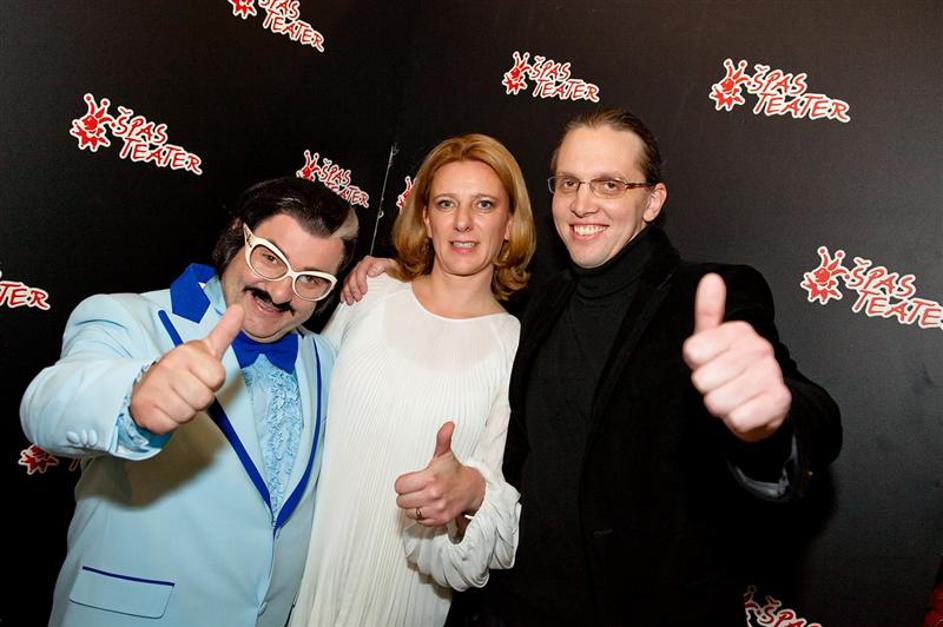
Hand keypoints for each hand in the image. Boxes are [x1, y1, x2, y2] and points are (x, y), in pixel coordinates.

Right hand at [129, 305, 243, 434]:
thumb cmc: (183, 370)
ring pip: (188, 413)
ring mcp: (154, 387)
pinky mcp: (144, 408)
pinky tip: (162, 409)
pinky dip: (169, 422)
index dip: (212, 383)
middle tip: (186, 390)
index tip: (199, 376)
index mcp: (186, 352)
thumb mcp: (205, 350)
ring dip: (184, 412)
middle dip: (199, 400)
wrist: (147, 387)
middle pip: (204, 398)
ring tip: (175, 399)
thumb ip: (224, 332)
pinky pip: (170, 425)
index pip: (217, 378)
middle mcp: (168, 366)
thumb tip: (239, 309)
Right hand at [340, 255, 397, 304]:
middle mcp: (361, 266)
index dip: (360, 281)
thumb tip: (371, 272)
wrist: (395, 273)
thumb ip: (383, 265)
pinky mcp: (355, 279)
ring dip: (347, 292)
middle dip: (354, 289)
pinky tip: (344, 299)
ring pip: (347, 281)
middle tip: (358, 298)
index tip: (364, 291)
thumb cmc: (394, 270)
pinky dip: (344, 292)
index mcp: (369, 261)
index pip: (360, 270)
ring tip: (351, 301)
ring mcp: (357, 272)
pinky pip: (346, 285)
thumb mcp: (392, 266)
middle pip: (352, 276)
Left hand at [394, 421, 484, 526]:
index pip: (400, 486)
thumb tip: (448, 424)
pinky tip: (427, 505)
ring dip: (412, 505)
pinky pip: (419, 520)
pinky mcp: (439, 519)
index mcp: (431, 477)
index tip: (409, 480)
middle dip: (406, 494)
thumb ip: (442, 438)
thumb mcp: (445, 454)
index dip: (402, 483)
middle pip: (401, 500)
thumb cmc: (454, 471)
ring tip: (420, 497)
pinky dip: (420, 515)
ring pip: (409, 512)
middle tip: (414, 489)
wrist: (472, 488)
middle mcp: (433, 495)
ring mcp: (436, 509)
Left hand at [682, 273, 790, 441]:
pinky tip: (744, 411)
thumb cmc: (730, 371)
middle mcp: (759, 349)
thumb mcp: (712, 341)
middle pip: (703, 379)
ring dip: (720, 406)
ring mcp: (772, 375)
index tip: (708, 364)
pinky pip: (737, 419)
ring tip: (731, 398)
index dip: (695, 365)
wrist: (761, 406)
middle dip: (706, 389)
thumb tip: (711, 278)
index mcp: (739, 331)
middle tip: (720, 386)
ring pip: (717, 401)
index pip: (692, 352)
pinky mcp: (779, 402)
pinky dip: (736, 421)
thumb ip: (708, 311)